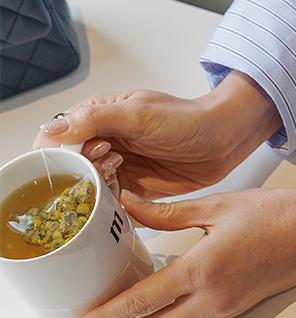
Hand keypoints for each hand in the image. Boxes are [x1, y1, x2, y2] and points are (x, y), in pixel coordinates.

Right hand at [34, 72, 281, 198]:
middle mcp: (103, 141)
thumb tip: (52, 128)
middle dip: (78, 172)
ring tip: (120, 174)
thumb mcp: (137, 114)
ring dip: (97, 188)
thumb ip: (94, 120)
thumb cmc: (186, 119)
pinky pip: (109, 201)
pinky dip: (110, 203)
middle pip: (69, 166)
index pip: (56, 137)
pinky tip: (124, 197)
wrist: (221, 142)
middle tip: (105, 166)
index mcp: (97, 116)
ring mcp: (117, 166)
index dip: (55, 152)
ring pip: (88, 186)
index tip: (67, 162)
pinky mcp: (132, 188)